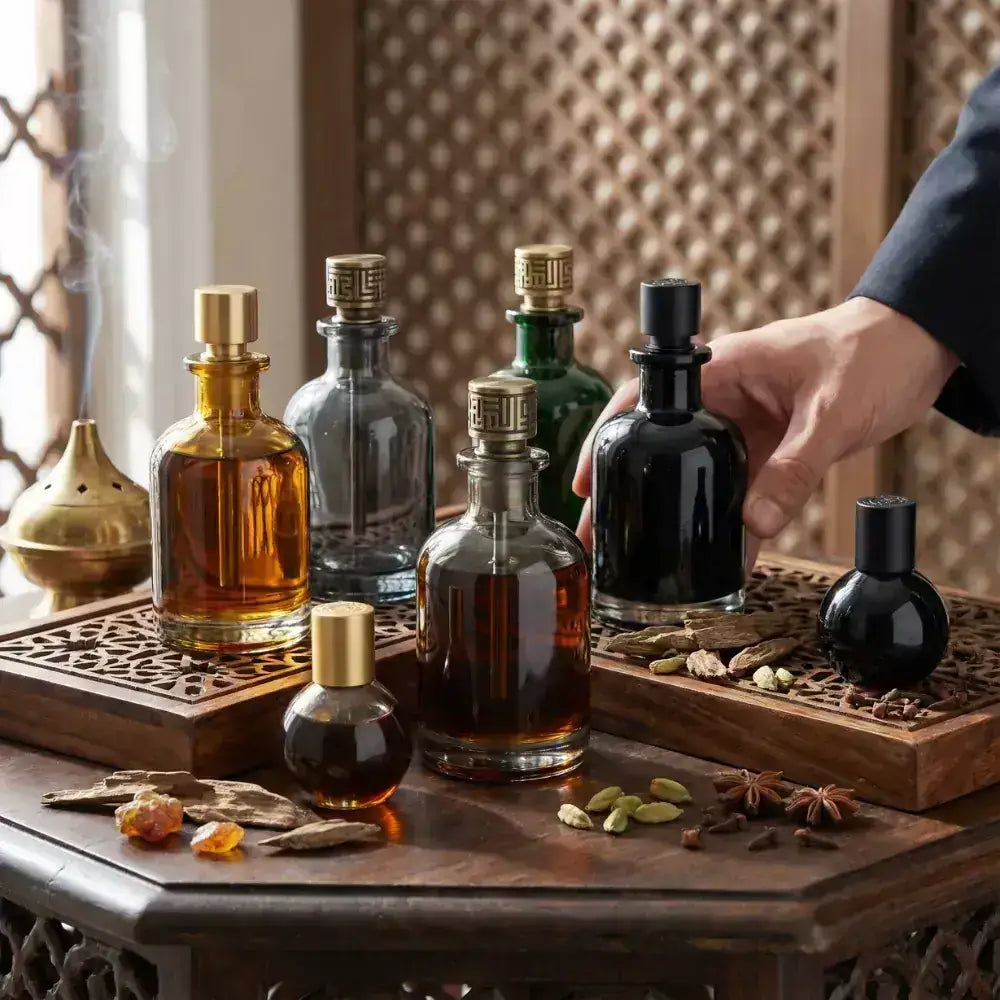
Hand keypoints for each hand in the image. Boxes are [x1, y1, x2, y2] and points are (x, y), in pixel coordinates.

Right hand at [572, 297, 957, 554]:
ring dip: (676, 515)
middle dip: (629, 491)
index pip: (644, 400)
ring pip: (698, 476)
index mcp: (721, 369)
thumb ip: (793, 469)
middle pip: (661, 447)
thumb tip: (752, 527)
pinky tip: (722, 562)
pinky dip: (730, 524)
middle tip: (601, 536)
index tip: (585, 482)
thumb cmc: (873, 352)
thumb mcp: (831, 413)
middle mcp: (724, 399)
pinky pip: (742, 492)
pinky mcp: (773, 449)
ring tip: (646, 560)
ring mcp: (746, 427)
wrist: (920, 348)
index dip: (607, 439)